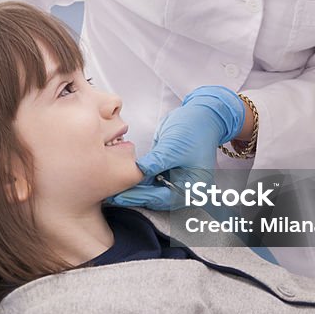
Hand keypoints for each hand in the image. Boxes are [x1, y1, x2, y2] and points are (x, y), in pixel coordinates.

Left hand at [108, 86, 244, 210]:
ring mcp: (175, 180)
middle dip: (136, 196)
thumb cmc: (194, 129)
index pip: (164, 197)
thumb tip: (139, 171)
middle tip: (113, 196)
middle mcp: (185, 188)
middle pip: (157, 198)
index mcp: (193, 187)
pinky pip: (150, 181)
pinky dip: (138, 180)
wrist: (201, 115)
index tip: (122, 196)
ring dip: (135, 190)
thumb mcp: (175, 146)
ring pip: (152, 191)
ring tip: (114, 191)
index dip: (142, 197)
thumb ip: (157, 162)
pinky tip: (122, 180)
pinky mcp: (167, 171)